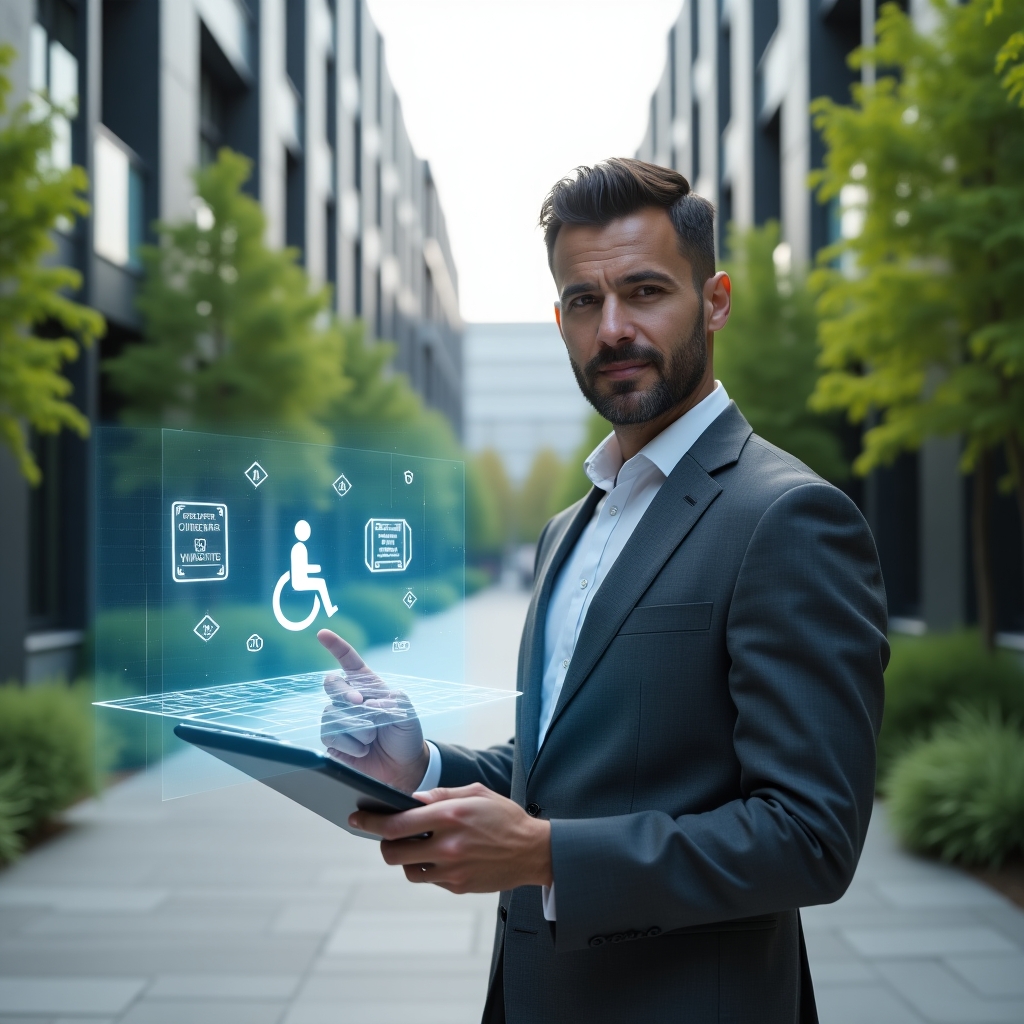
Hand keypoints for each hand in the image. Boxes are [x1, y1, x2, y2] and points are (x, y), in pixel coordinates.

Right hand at [317, 629, 428, 792]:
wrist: (403, 766)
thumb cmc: (405, 734)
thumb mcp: (407, 712)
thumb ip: (391, 701)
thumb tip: (368, 704)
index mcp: (368, 686)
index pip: (349, 661)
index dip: (336, 646)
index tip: (322, 633)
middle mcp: (349, 699)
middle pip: (332, 683)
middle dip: (344, 692)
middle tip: (360, 703)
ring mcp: (339, 719)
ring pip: (332, 713)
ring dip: (357, 727)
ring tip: (373, 737)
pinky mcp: (332, 740)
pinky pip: (330, 735)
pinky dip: (350, 744)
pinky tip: (363, 749)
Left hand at [349, 783, 552, 893]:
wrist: (533, 851)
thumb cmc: (503, 816)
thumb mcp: (475, 793)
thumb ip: (440, 795)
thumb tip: (410, 799)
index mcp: (450, 816)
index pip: (396, 824)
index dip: (370, 822)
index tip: (356, 818)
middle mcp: (447, 845)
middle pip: (392, 852)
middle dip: (383, 843)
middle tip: (387, 836)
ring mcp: (451, 870)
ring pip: (407, 869)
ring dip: (405, 857)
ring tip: (417, 845)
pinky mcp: (457, 887)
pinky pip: (428, 879)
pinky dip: (426, 867)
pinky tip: (438, 855)